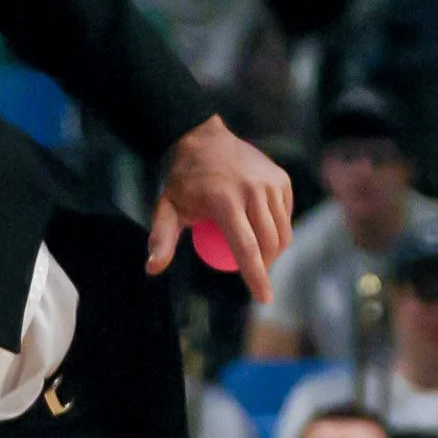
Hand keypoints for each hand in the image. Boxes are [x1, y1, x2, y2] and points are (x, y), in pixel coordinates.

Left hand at [147, 114, 293, 304]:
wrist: (201, 138)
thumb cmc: (181, 182)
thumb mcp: (165, 209)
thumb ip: (160, 240)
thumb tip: (152, 269)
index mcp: (225, 201)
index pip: (247, 249)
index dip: (257, 277)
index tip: (264, 299)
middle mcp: (253, 190)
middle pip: (269, 243)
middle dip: (267, 266)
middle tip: (255, 275)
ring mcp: (269, 181)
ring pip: (282, 230)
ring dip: (276, 250)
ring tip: (261, 258)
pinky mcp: (280, 177)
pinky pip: (285, 213)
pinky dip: (280, 228)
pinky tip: (266, 234)